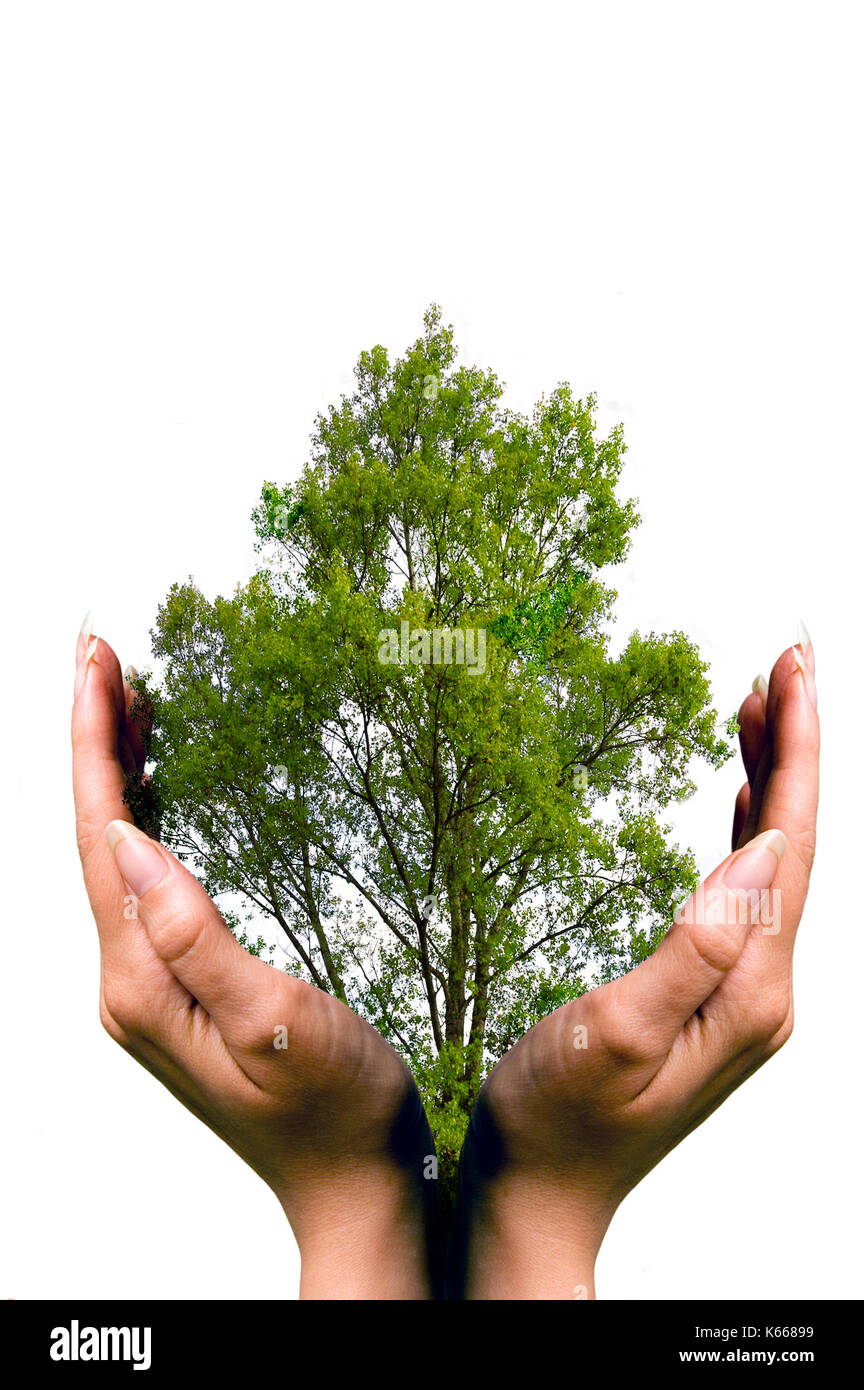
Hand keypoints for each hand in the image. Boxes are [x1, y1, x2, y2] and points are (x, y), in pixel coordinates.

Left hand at [72, 624, 438, 1298]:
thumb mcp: (270, 1024)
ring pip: (114, 854)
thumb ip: (195, 934)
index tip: (97, 660)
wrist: (352, 1182)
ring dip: (114, 771)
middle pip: (92, 836)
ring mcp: (150, 984)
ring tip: (126, 697)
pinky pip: (144, 879)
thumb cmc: (332, 1109)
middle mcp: (129, 980)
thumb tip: (128, 838)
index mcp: (140, 982)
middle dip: (93, 739)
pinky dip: (142, 815)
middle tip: (104, 653)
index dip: (93, 743)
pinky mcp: (178, 984)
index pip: (98, 835)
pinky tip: (157, 788)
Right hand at [452, 637, 818, 1298]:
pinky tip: (738, 797)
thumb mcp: (618, 1033)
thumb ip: (696, 943)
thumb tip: (763, 846)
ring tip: (759, 703)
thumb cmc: (557, 1123)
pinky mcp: (714, 993)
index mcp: (751, 990)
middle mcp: (764, 988)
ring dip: (773, 778)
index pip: (792, 842)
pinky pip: (746, 889)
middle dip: (794, 745)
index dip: (795, 749)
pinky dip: (746, 826)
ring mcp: (742, 992)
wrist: (539, 1196)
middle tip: (782, 658)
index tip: (790, 666)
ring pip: (774, 861)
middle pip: (796, 842)